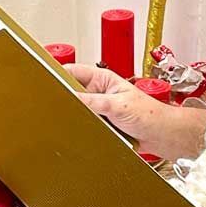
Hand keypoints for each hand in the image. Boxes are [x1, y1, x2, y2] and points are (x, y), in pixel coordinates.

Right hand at [66, 63, 205, 160]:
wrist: (162, 135)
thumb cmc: (150, 114)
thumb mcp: (117, 105)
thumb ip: (92, 101)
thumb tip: (70, 97)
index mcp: (103, 78)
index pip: (73, 71)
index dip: (58, 73)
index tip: (43, 77)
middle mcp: (99, 92)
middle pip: (72, 91)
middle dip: (64, 97)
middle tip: (52, 103)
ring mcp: (100, 108)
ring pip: (78, 109)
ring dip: (74, 114)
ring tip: (65, 117)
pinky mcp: (102, 123)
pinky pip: (85, 123)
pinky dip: (81, 126)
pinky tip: (76, 129)